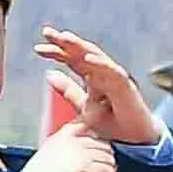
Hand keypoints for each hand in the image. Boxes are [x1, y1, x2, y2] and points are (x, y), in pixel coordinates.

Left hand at [36, 31, 160, 149]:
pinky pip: (112, 72)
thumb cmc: (113, 122)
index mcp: (93, 76)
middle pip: (81, 52)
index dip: (56, 52)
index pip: (72, 59)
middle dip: (64, 42)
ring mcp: (115, 77)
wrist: (135, 139)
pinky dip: (100, 64)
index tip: (38, 49)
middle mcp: (104, 73)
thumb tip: (49, 75)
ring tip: (63, 38)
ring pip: (96, 56)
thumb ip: (68, 91)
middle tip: (46, 32)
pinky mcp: (126, 86)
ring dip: (79, 46)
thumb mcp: (84, 106)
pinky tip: (87, 58)